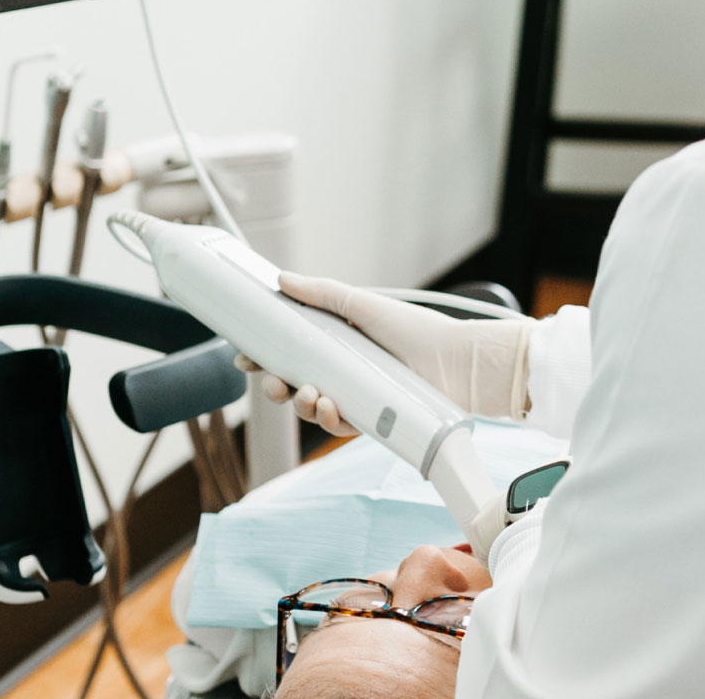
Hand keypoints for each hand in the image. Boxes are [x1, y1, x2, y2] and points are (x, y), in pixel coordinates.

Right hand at [235, 273, 531, 435]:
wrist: (459, 363)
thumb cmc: (417, 330)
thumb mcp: (364, 305)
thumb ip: (323, 294)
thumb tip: (282, 279)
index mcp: (338, 341)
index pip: (292, 350)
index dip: (266, 356)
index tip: (244, 357)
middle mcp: (345, 369)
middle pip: (296, 382)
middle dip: (276, 386)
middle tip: (272, 384)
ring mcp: (358, 395)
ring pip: (313, 407)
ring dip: (301, 405)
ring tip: (310, 395)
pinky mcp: (373, 420)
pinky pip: (339, 425)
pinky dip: (328, 420)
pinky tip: (328, 408)